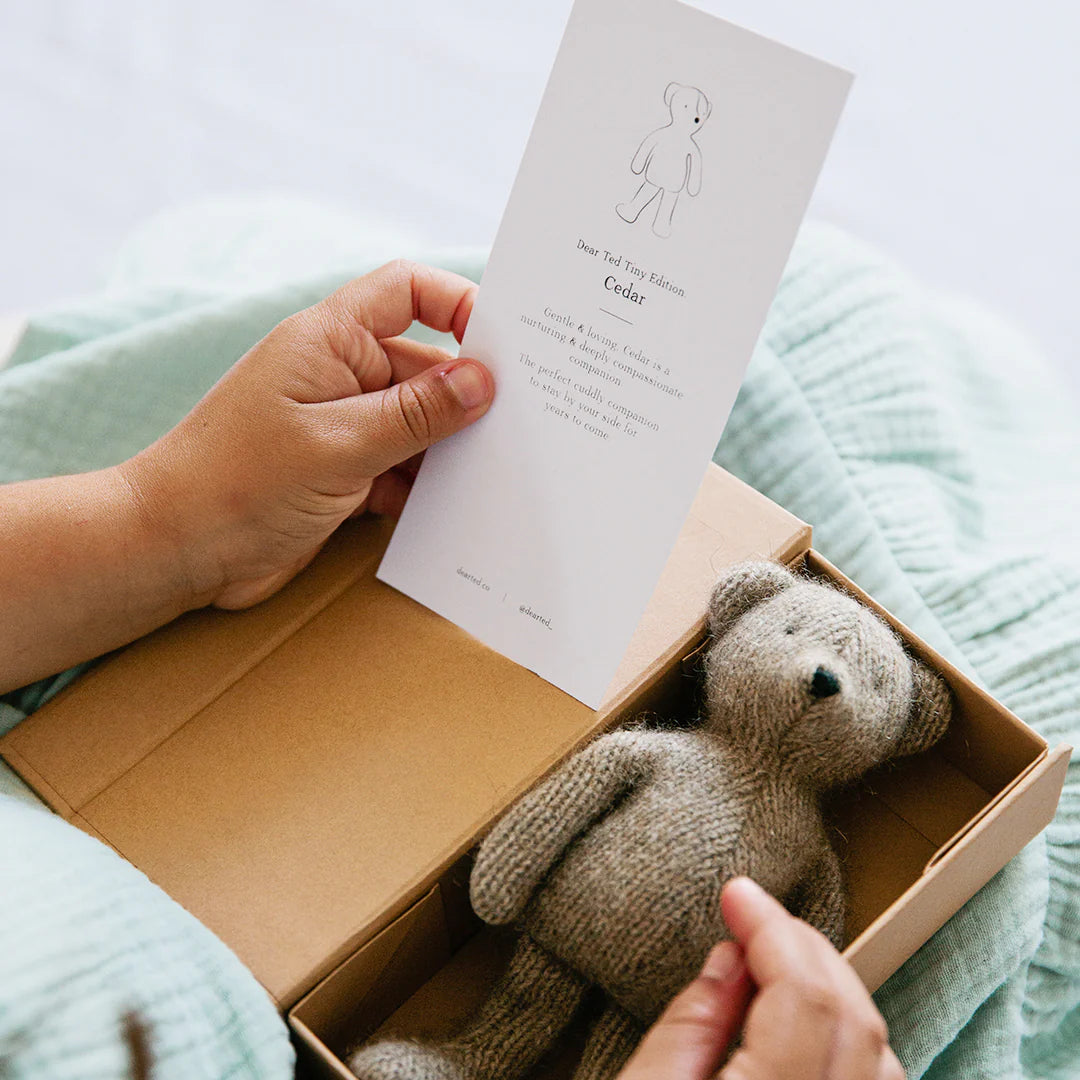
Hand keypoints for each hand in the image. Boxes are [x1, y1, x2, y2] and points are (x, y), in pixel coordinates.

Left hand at [124, 259, 493, 608]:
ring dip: (447, 449)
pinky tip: (446, 510)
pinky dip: (423, 487)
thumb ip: (415, 413)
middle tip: (520, 427)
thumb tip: (483, 381)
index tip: (502, 345)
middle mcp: (339, 376)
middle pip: (425, 366)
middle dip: (466, 397)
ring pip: (418, 424)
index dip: (457, 304)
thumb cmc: (238, 482)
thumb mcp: (339, 445)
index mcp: (329, 341)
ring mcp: (342, 427)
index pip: (406, 291)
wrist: (175, 551)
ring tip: (491, 474)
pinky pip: (401, 468)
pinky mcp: (343, 474)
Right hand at [617, 878, 903, 1079]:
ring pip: (883, 1056)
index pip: (803, 996)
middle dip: (806, 949)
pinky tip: (812, 1023)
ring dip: (836, 993)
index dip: (771, 928)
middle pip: (854, 1018)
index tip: (737, 893)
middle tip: (755, 917)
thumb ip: (690, 1026)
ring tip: (778, 962)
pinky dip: (855, 1041)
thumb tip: (733, 956)